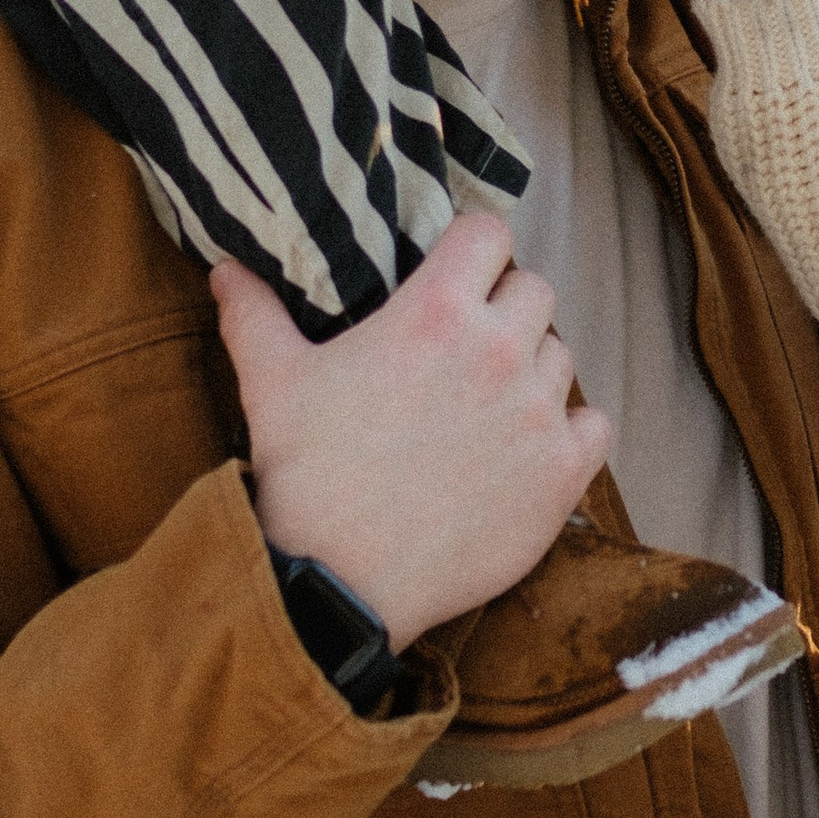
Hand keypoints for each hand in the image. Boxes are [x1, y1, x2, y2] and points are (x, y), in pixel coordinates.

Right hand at [213, 212, 610, 651]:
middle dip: (503, 307)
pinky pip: (594, 423)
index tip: (454, 276)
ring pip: (562, 355)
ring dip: (532, 368)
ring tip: (488, 402)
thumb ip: (254, 315)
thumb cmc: (305, 477)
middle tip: (467, 345)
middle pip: (534, 290)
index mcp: (435, 312)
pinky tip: (527, 446)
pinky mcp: (563, 473)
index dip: (472, 250)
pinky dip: (569, 429)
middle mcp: (498, 351)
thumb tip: (225, 270)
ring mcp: (537, 413)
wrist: (341, 583)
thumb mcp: (271, 383)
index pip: (489, 233)